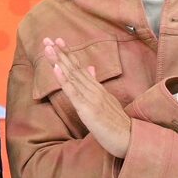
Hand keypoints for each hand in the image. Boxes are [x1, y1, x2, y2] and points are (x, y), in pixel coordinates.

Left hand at [44, 39, 131, 158]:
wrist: (130, 138)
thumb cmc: (117, 123)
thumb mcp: (106, 101)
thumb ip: (96, 85)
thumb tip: (91, 68)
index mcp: (97, 89)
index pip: (80, 68)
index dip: (68, 54)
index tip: (57, 41)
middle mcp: (94, 90)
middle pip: (74, 68)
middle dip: (60, 53)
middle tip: (47, 39)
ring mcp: (91, 98)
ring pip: (72, 76)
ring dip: (59, 61)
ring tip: (48, 48)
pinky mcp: (88, 109)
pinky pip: (74, 92)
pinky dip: (64, 79)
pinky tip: (56, 69)